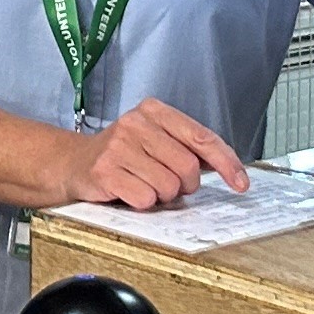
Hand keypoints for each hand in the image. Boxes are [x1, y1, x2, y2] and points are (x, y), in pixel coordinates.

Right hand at [53, 99, 248, 210]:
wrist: (72, 163)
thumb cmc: (123, 155)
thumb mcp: (155, 140)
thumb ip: (188, 148)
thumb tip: (229, 168)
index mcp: (154, 111)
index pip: (201, 137)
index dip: (226, 162)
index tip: (241, 183)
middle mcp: (136, 123)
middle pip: (188, 167)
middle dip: (186, 185)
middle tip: (171, 185)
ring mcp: (118, 146)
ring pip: (168, 186)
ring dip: (162, 196)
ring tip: (144, 185)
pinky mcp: (105, 171)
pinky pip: (144, 198)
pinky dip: (142, 202)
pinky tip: (128, 191)